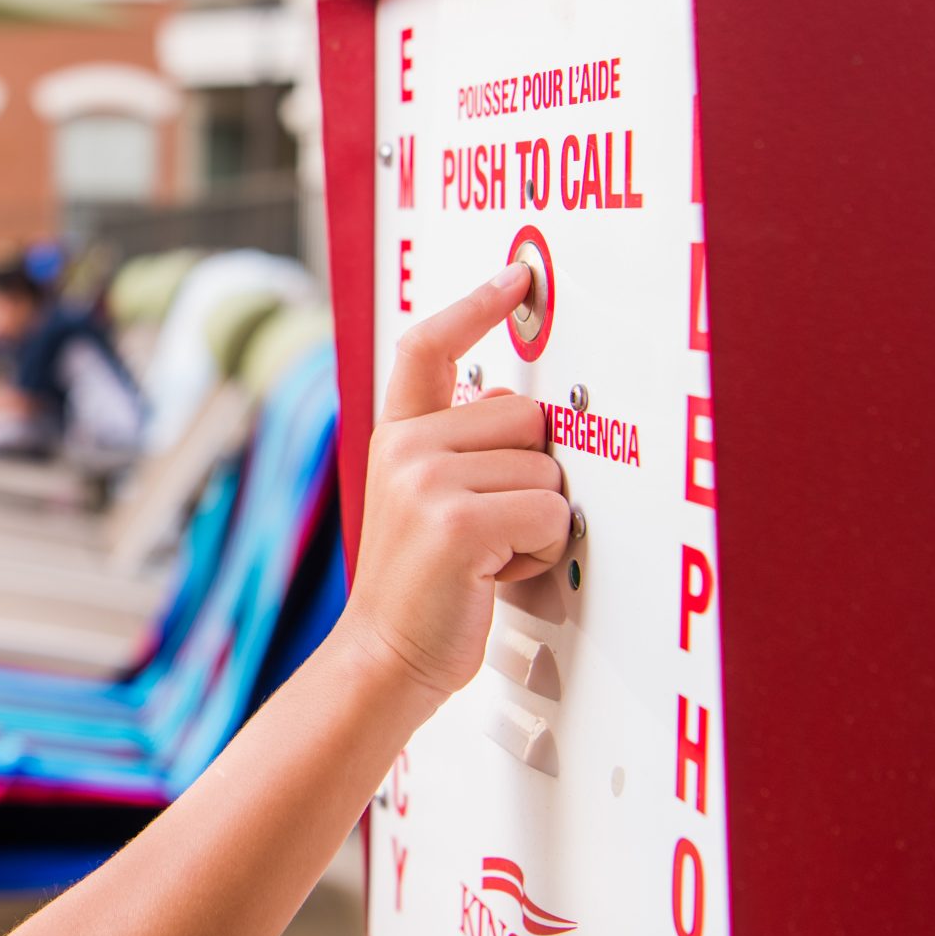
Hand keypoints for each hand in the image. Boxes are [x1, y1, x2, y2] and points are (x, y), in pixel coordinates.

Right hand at [341, 266, 569, 700]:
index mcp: (397, 437)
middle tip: (491, 526)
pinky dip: (541, 552)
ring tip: (489, 554)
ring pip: (546, 471)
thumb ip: (459, 449)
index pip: (428, 347)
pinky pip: (550, 514)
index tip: (515, 278)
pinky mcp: (456, 521)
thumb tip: (526, 415)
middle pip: (526, 416)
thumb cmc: (423, 587)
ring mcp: (426, 482)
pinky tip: (495, 572)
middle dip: (531, 474)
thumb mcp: (426, 500)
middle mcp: (405, 448)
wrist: (384, 657)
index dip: (475, 306)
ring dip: (537, 521)